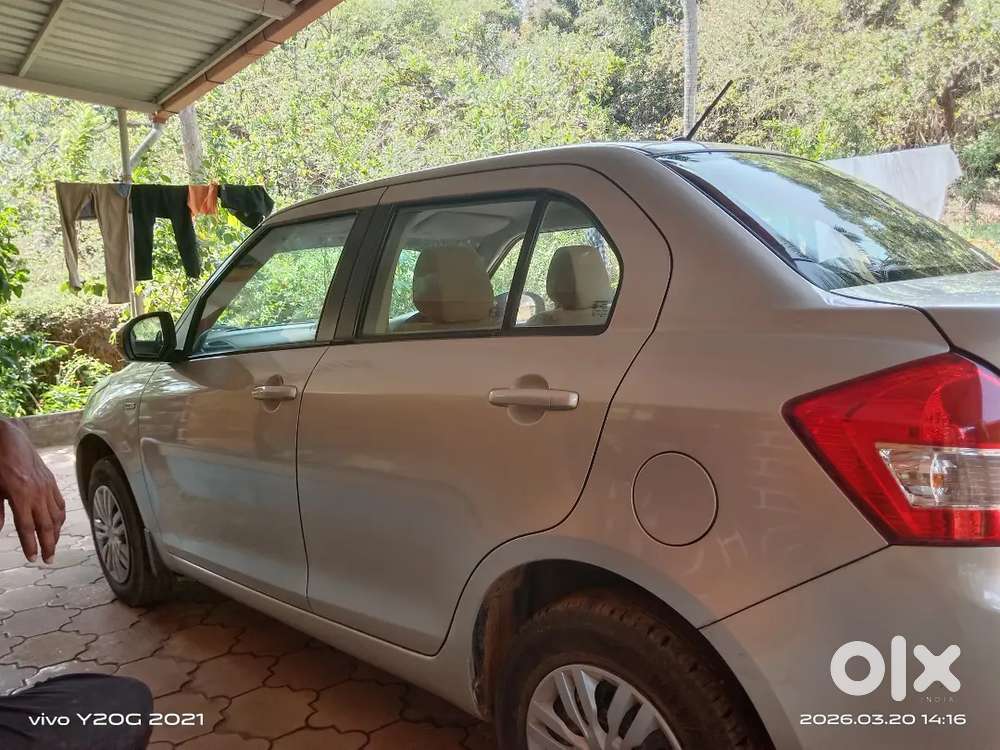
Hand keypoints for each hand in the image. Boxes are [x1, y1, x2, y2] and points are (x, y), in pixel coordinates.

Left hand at [0, 419, 64, 562]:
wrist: (10, 439)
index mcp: (21, 496)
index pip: (27, 527)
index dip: (31, 544)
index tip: (32, 558)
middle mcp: (37, 493)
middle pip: (46, 525)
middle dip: (49, 544)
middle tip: (48, 559)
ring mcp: (47, 487)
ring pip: (56, 515)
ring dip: (56, 533)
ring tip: (54, 545)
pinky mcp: (51, 482)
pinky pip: (60, 503)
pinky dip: (60, 516)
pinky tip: (58, 524)